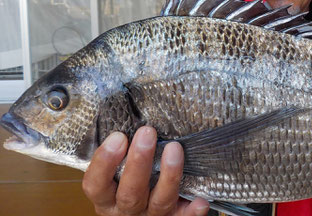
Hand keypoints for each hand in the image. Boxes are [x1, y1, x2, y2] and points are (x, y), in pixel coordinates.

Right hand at [82, 126, 209, 215]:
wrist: (141, 211)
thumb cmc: (128, 180)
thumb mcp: (115, 171)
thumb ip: (119, 152)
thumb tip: (131, 118)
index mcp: (106, 198)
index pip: (96, 184)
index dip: (104, 162)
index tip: (118, 136)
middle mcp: (126, 210)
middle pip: (130, 192)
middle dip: (139, 162)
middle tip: (147, 133)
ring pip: (159, 201)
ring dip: (169, 175)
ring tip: (174, 148)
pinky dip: (192, 211)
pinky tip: (201, 200)